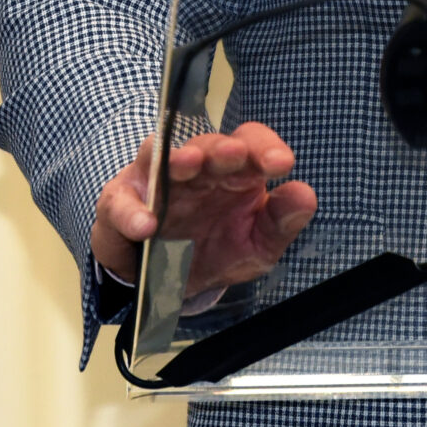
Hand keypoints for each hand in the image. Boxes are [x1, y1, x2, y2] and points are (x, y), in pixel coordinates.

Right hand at [90, 122, 317, 299]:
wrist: (166, 283)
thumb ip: (281, 222)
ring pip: (161, 157)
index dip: (265, 147)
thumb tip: (306, 195)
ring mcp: (156, 181)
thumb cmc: (216, 250)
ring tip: (187, 164)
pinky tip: (146, 225)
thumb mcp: (257, 245)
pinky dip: (132, 211)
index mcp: (234, 172)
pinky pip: (121, 202)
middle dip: (221, 148)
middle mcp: (196, 168)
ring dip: (174, 158)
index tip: (281, 163)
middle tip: (233, 155)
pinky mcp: (120, 203)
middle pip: (208, 144)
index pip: (250, 143)